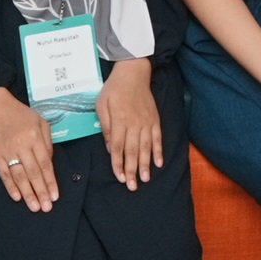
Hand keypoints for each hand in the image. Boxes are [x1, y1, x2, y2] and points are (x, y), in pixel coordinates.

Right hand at [0, 89, 61, 211]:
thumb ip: (47, 141)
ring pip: (20, 176)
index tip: (55, 196)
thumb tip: (50, 162)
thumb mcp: (40, 122)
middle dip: (41, 192)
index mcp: (35, 138)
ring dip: (27, 193)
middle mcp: (22, 146)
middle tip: (46, 207)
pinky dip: (10, 186)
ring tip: (34, 207)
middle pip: (34, 173)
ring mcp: (8, 151)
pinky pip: (4, 173)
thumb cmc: (21, 114)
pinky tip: (17, 197)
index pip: (45, 164)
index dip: (50, 182)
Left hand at [96, 58, 162, 188]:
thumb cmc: (114, 88)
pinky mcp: (155, 120)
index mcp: (119, 120)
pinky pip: (158, 138)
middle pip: (133, 151)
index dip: (118, 164)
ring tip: (145, 179)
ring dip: (146, 164)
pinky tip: (159, 163)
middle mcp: (134, 124)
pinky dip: (158, 151)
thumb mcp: (101, 104)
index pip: (117, 147)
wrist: (134, 72)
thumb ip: (105, 126)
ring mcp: (146, 122)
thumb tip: (109, 147)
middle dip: (132, 170)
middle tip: (133, 186)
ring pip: (146, 147)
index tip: (120, 177)